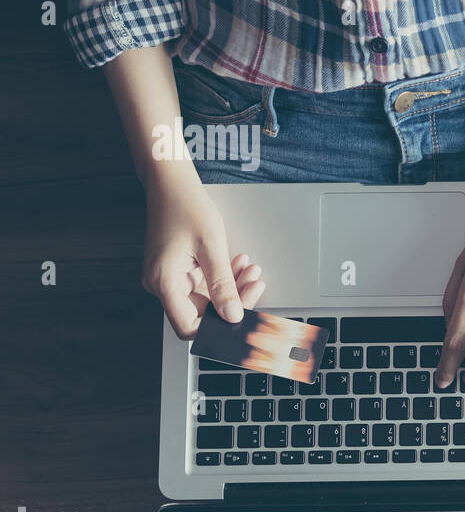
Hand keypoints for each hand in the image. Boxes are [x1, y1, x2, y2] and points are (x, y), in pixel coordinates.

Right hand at [142, 169, 264, 338]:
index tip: (243, 316)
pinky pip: (204, 284)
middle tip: (256, 284)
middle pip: (201, 313)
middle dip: (233, 302)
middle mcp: (162, 284)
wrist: (171, 183)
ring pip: (206, 298)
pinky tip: (239, 265)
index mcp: (164, 282)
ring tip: (251, 270)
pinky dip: (224, 277)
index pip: (190, 327)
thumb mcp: (212, 246)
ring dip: (232, 287)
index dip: (218, 328)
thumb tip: (232, 315)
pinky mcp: (178, 270)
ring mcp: (169, 278)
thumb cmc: (185, 206)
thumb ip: (223, 285)